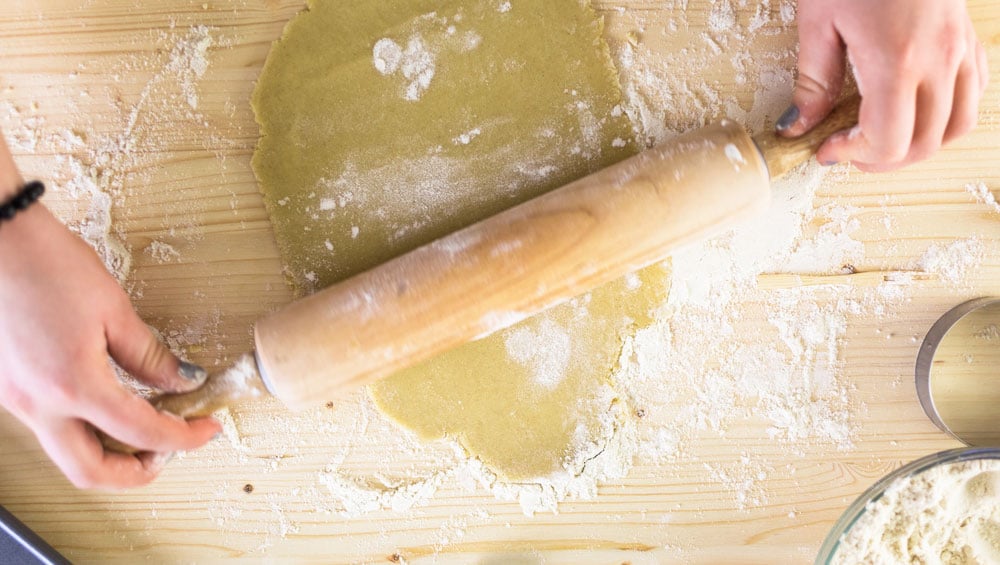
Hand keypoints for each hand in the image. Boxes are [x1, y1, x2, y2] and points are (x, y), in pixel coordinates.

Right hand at [0, 138, 220, 488]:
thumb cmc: (44, 262)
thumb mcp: (112, 309)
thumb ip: (149, 356)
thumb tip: (183, 381)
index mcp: (72, 386)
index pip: (142, 434)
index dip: (184, 438)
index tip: (206, 430)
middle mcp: (37, 405)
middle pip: (90, 472)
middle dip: (137, 473)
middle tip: (169, 450)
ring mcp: (14, 401)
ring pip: (65, 454)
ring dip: (108, 453)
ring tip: (143, 426)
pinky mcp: (5, 389)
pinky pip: (48, 427)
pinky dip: (83, 429)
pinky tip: (104, 404)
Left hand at [777, 0, 988, 171]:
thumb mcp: (819, 20)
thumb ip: (813, 80)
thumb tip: (799, 124)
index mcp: (897, 60)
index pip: (888, 141)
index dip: (854, 156)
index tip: (828, 149)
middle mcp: (938, 59)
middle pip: (924, 143)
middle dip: (882, 158)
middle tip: (848, 150)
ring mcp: (959, 48)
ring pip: (956, 125)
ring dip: (918, 144)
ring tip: (882, 138)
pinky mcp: (967, 37)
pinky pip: (973, 93)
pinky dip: (946, 114)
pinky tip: (914, 108)